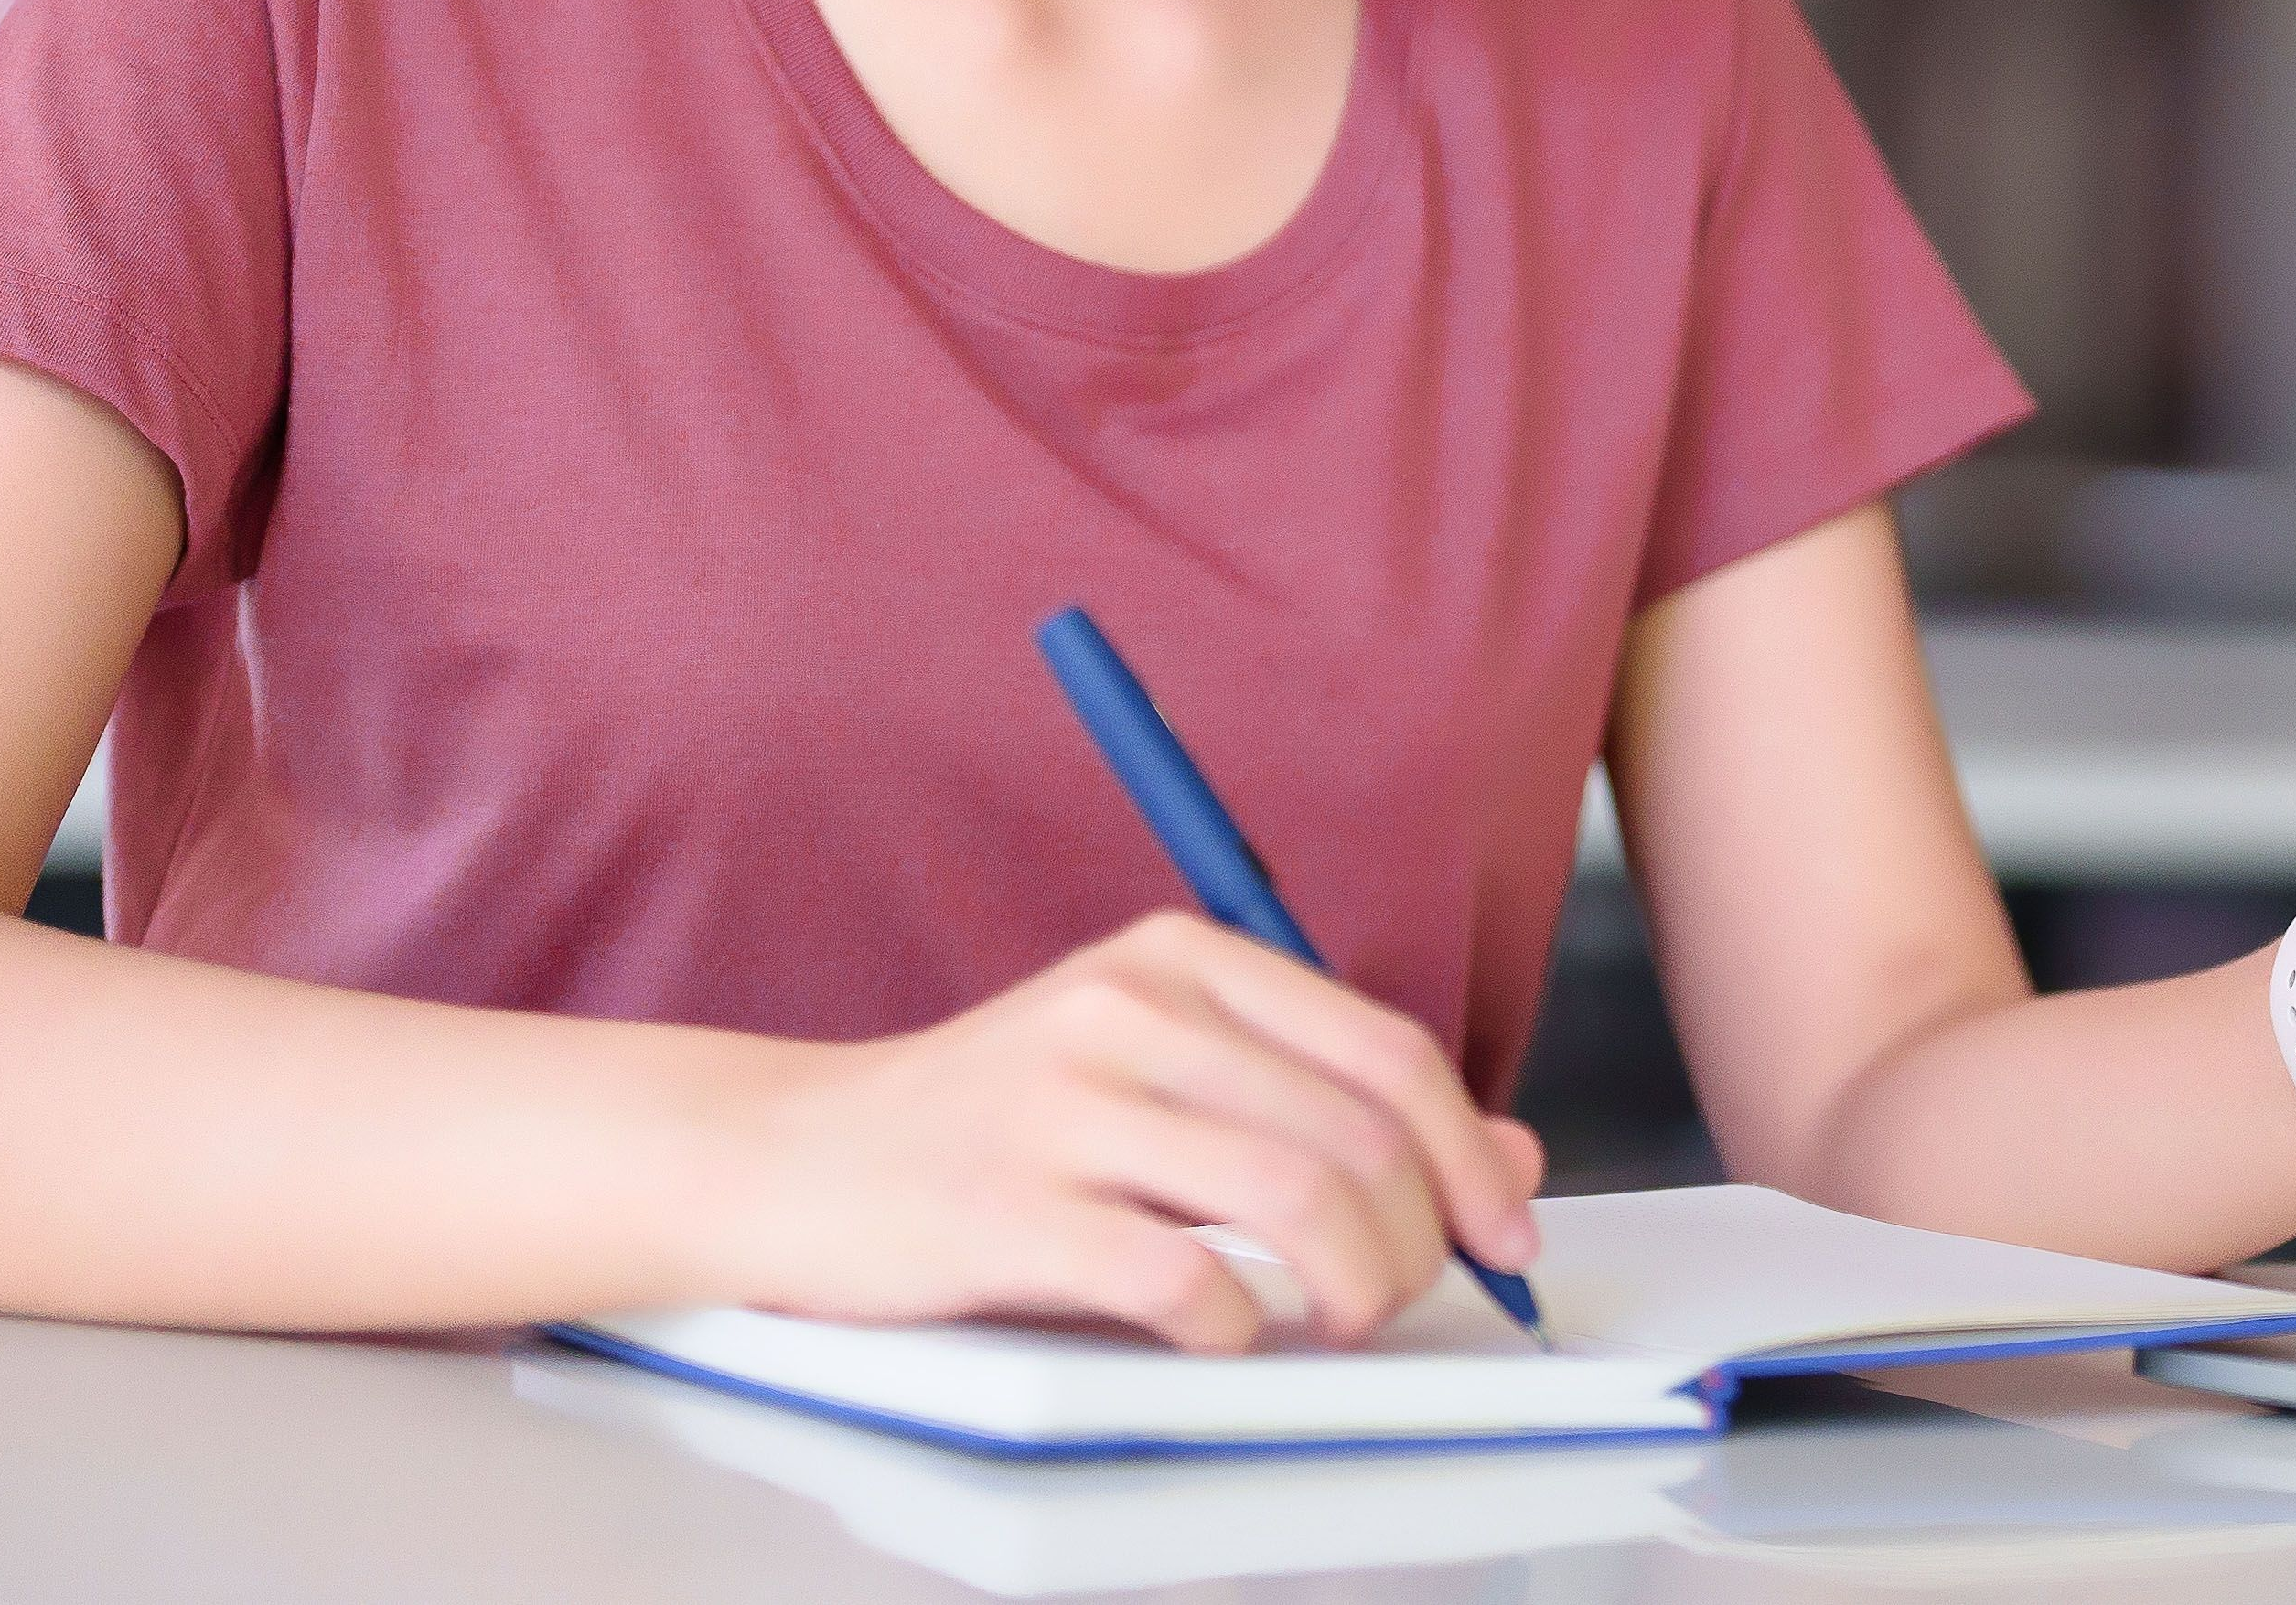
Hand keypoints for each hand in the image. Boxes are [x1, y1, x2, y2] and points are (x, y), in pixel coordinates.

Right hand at [688, 912, 1543, 1350]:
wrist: (786, 1157)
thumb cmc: (992, 1126)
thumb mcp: (1164, 1079)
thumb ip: (1324, 1105)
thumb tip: (1508, 1162)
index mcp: (1181, 958)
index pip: (1386, 1051)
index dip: (1470, 1154)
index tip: (1506, 1233)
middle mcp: (1129, 1009)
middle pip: (1355, 1133)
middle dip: (1420, 1237)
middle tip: (1409, 1298)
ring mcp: (1063, 1104)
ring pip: (1295, 1198)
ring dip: (1353, 1286)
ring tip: (1339, 1322)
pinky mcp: (1005, 1209)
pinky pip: (1180, 1277)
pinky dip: (1236, 1325)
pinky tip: (1227, 1336)